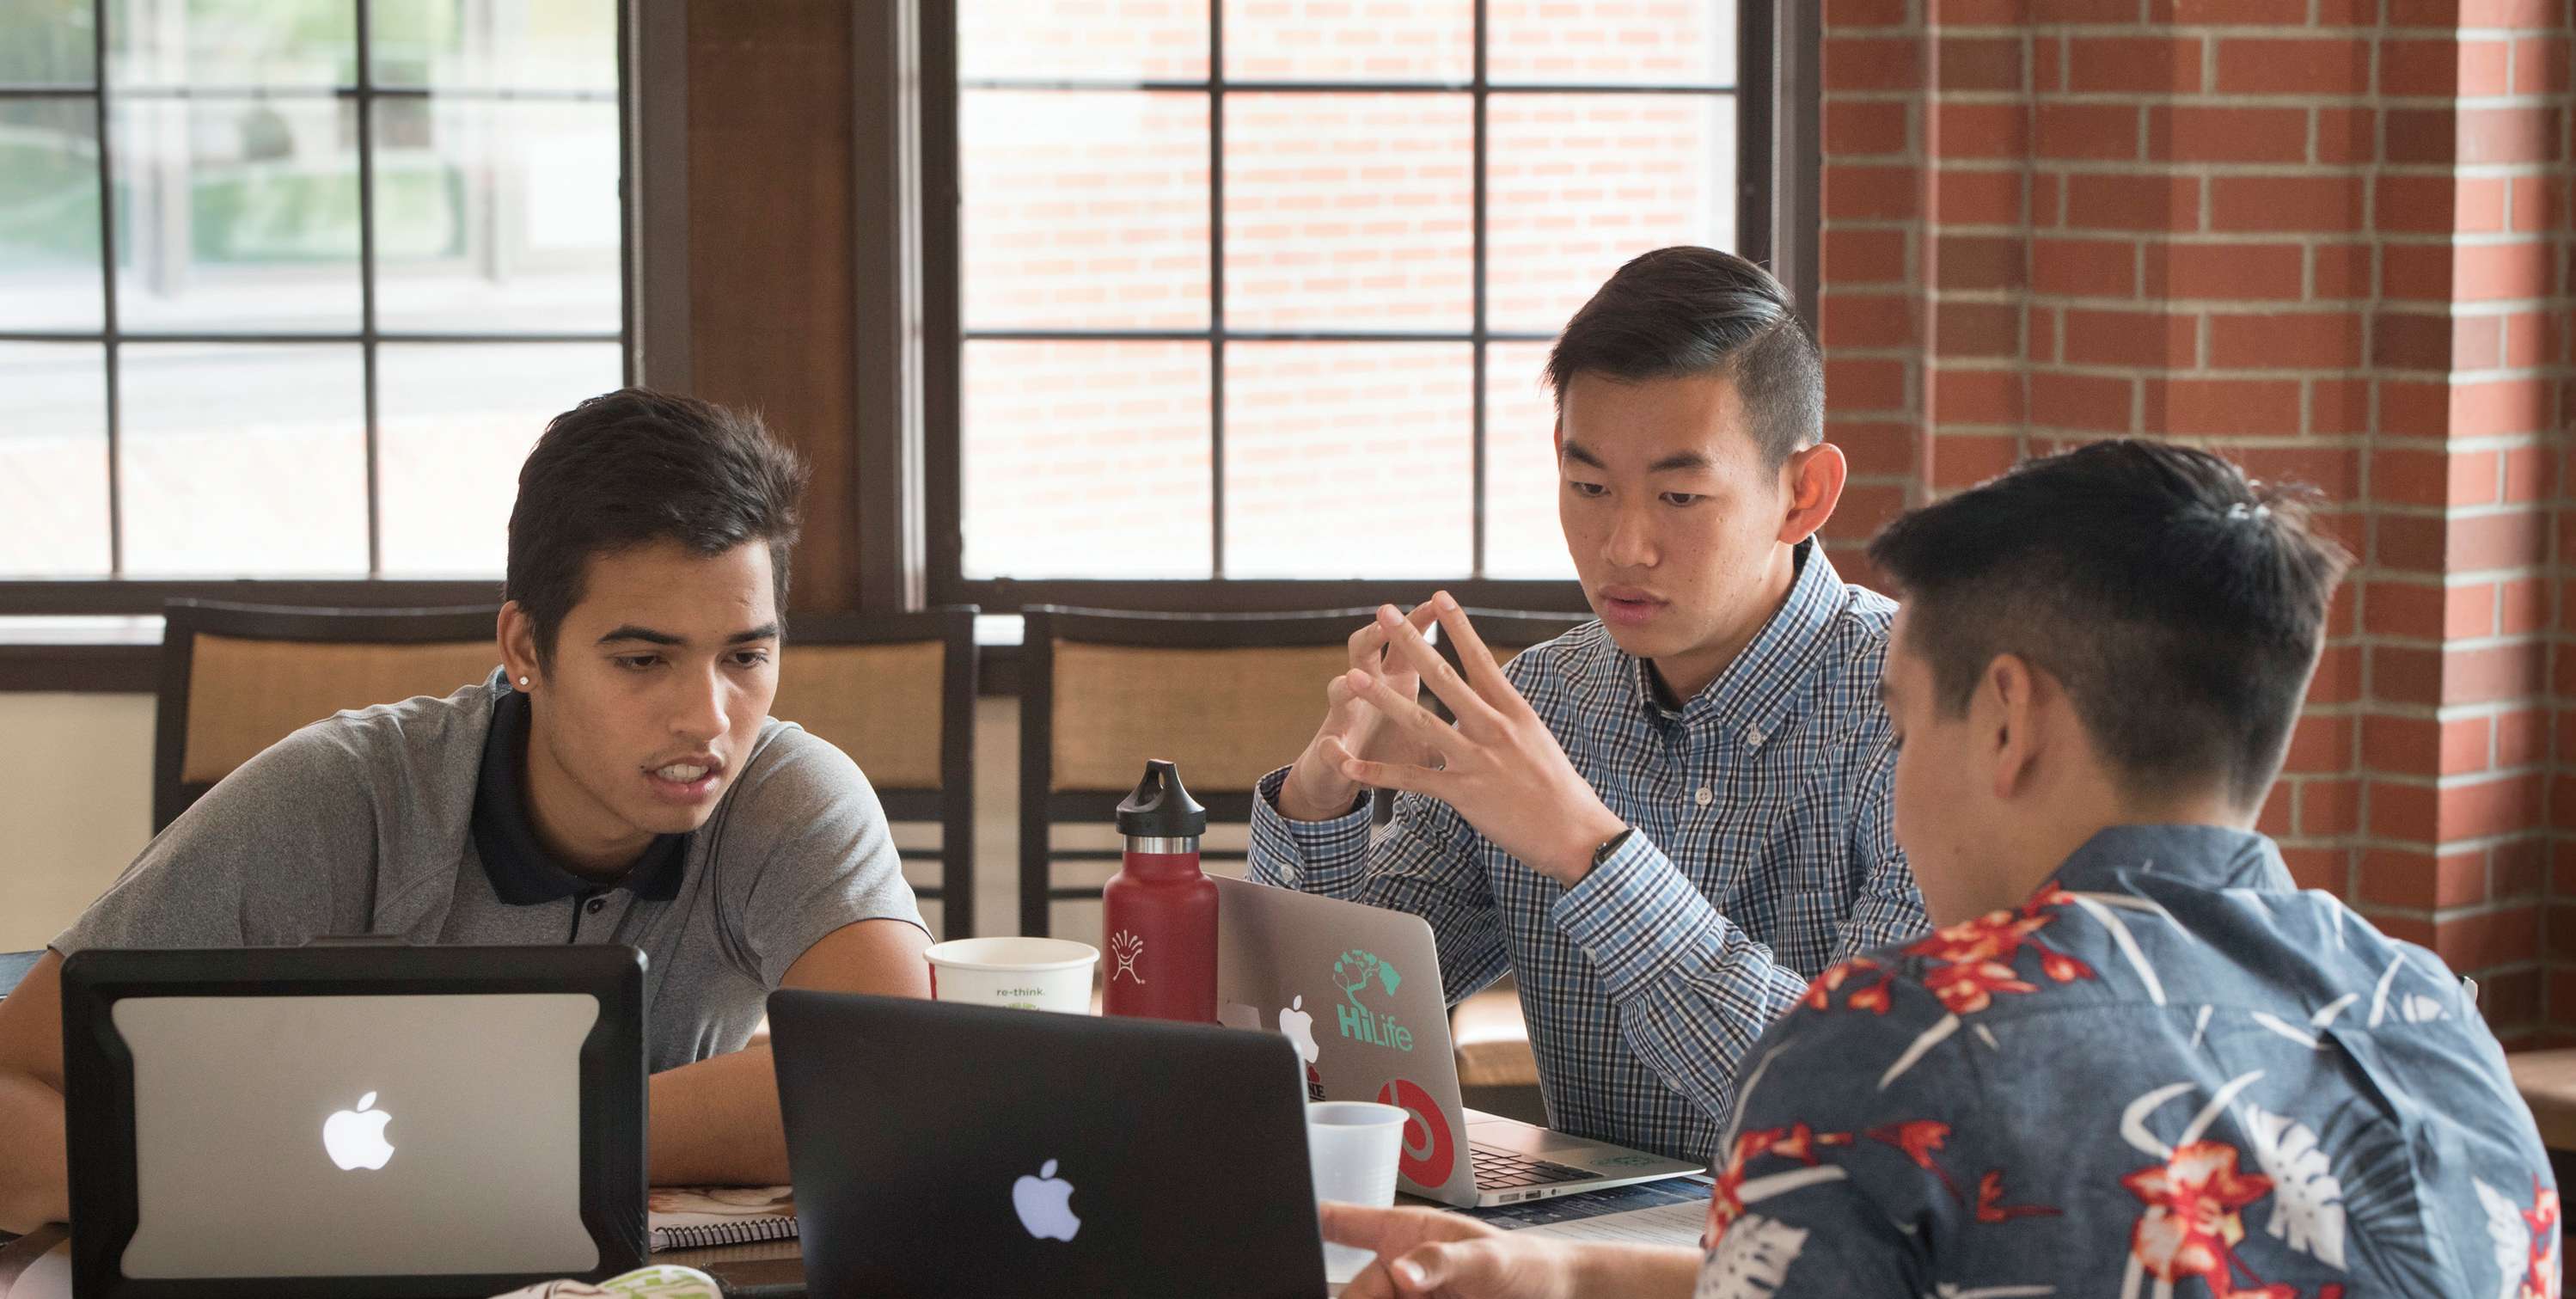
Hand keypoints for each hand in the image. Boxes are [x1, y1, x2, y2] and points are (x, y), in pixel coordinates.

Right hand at [1277, 600, 1443, 821]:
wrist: (1345, 778)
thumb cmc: (1391, 749)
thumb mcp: (1429, 732)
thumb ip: (1456, 714)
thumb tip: (1498, 699)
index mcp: (1394, 682)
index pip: (1406, 643)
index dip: (1418, 622)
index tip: (1437, 601)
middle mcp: (1365, 690)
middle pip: (1365, 650)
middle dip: (1375, 633)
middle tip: (1386, 614)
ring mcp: (1344, 717)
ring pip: (1339, 691)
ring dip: (1345, 686)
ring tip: (1350, 680)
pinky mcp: (1330, 750)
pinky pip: (1328, 748)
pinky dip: (1333, 751)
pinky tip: (1333, 751)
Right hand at [1323, 1203, 1578, 1298]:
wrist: (1553, 1298)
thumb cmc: (1521, 1265)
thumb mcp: (1486, 1259)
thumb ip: (1442, 1262)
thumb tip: (1401, 1273)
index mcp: (1403, 1234)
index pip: (1343, 1222)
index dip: (1311, 1222)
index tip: (1284, 1227)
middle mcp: (1396, 1272)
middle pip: (1354, 1291)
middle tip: (1367, 1293)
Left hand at [1332, 593, 1627, 884]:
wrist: (1575, 833)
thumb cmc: (1559, 788)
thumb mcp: (1536, 739)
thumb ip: (1507, 717)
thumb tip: (1490, 697)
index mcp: (1514, 711)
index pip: (1481, 660)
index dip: (1458, 627)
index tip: (1440, 596)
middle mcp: (1494, 728)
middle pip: (1444, 677)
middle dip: (1411, 642)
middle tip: (1385, 613)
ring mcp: (1477, 759)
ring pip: (1420, 722)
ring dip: (1383, 699)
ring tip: (1353, 678)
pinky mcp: (1462, 792)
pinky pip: (1412, 779)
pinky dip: (1377, 774)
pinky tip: (1350, 765)